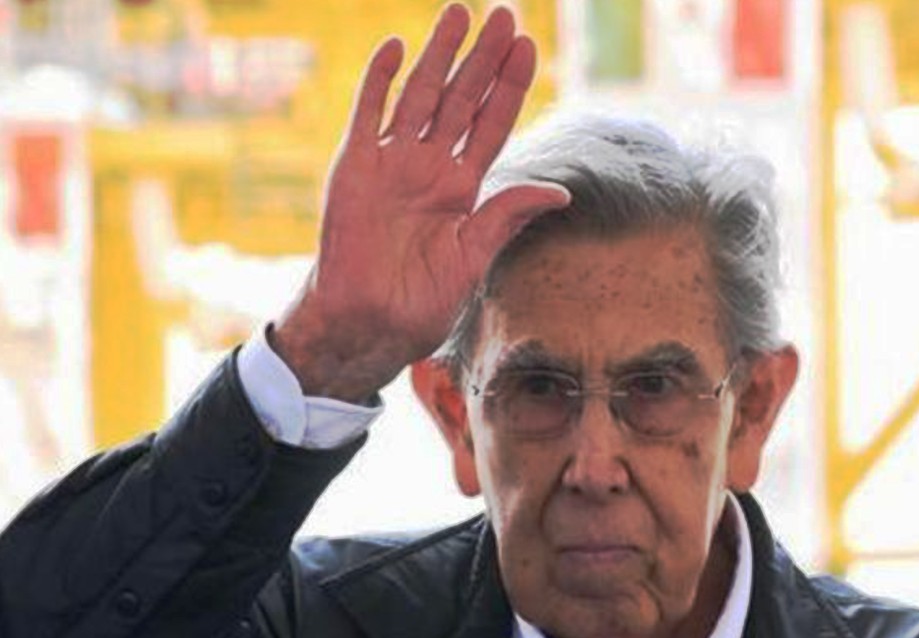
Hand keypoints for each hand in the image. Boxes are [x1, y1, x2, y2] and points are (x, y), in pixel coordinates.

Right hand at [273, 3, 569, 402]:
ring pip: (420, 95)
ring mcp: (392, 164)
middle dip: (483, 58)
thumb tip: (560, 192)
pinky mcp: (354, 168)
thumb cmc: (422, 303)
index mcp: (463, 189)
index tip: (528, 46)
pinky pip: (368, 115)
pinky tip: (394, 47)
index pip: (492, 124)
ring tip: (459, 13)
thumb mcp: (474, 258)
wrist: (368, 323)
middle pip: (462, 99)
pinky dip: (378, 82)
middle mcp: (430, 168)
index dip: (509, 86)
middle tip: (504, 14)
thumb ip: (507, 215)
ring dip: (439, 55)